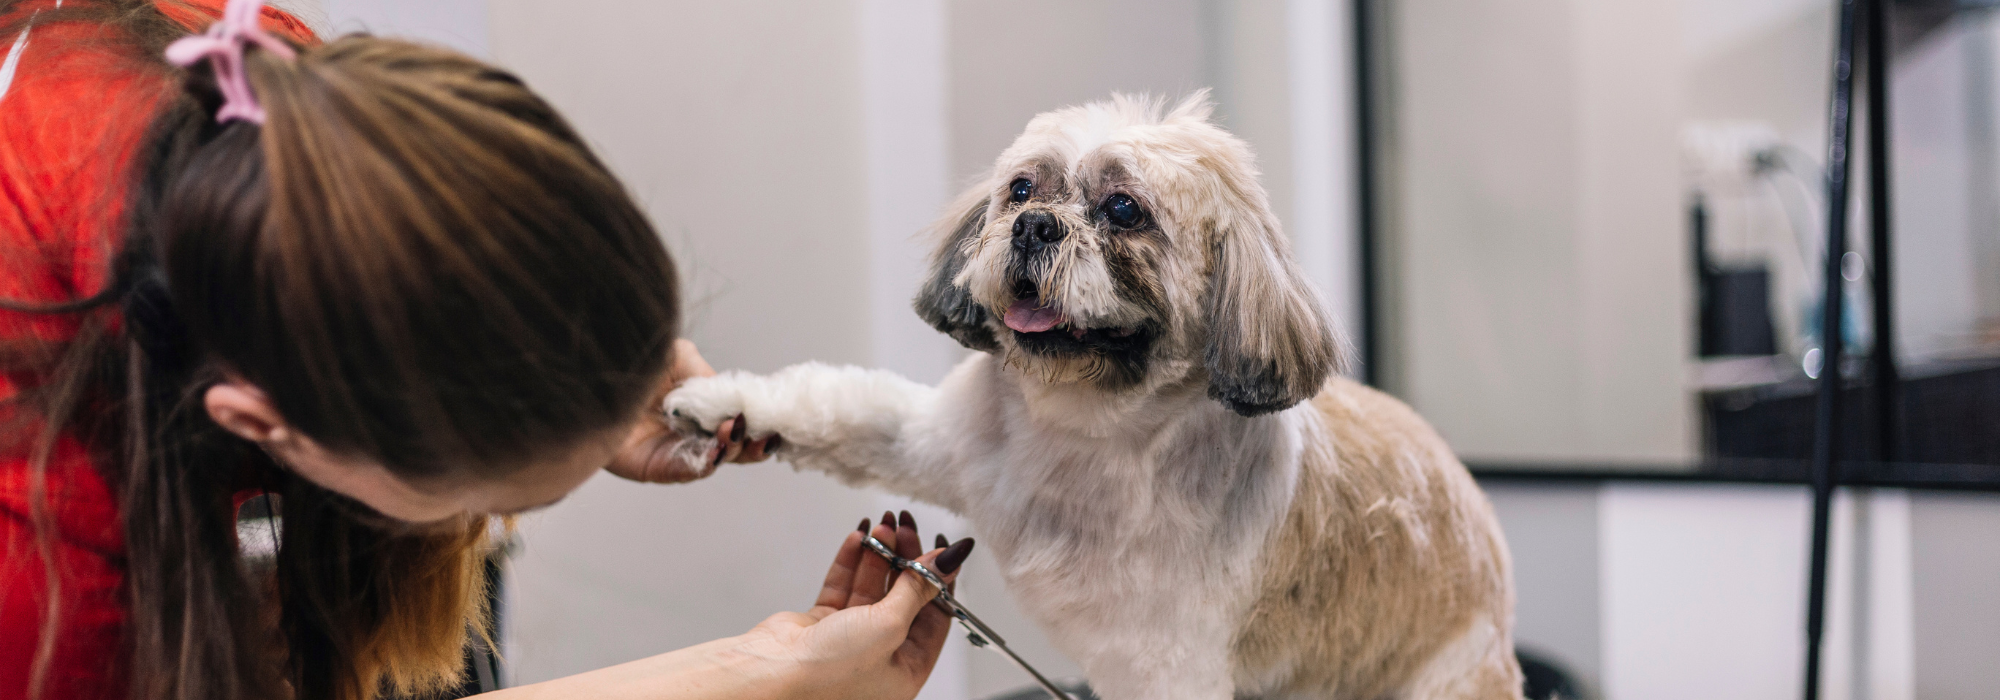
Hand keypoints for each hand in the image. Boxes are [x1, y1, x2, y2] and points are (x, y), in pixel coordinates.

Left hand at [607, 339, 776, 482]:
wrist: (587, 378)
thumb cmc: (628, 364)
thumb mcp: (677, 356)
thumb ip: (706, 374)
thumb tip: (732, 397)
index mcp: (703, 407)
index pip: (740, 420)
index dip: (760, 423)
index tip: (776, 419)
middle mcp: (693, 432)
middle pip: (736, 447)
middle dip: (755, 443)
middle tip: (764, 435)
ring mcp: (676, 451)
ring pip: (716, 460)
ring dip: (732, 450)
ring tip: (734, 433)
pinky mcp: (655, 467)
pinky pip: (686, 470)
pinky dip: (705, 463)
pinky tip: (716, 451)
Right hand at [732, 511, 974, 699]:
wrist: (771, 676)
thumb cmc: (830, 673)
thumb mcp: (890, 626)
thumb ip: (918, 589)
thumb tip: (947, 561)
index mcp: (906, 669)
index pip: (935, 616)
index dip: (939, 579)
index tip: (941, 545)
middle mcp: (880, 654)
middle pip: (902, 597)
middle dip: (906, 559)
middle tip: (906, 526)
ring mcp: (850, 639)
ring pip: (871, 587)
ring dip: (878, 554)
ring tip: (882, 525)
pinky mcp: (822, 625)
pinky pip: (843, 586)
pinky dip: (850, 561)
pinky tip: (858, 538)